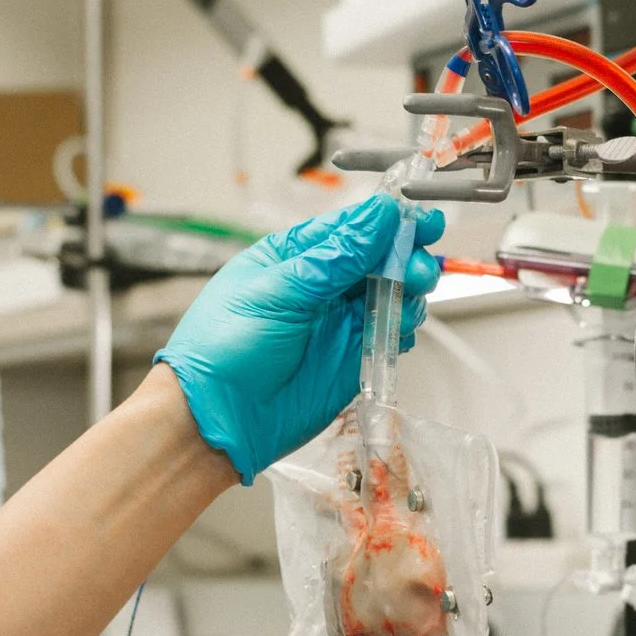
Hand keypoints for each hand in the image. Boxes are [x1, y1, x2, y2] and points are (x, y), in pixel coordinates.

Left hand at [155, 195, 444, 483]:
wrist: (216, 421)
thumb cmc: (222, 349)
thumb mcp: (278, 291)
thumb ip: (334, 256)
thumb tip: (378, 214)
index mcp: (294, 256)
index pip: (350, 228)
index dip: (388, 222)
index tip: (419, 219)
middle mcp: (320, 286)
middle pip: (378, 259)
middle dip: (405, 256)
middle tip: (419, 265)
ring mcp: (338, 323)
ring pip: (390, 294)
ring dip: (409, 290)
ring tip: (413, 294)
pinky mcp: (352, 359)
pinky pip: (388, 334)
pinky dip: (402, 327)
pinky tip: (401, 326)